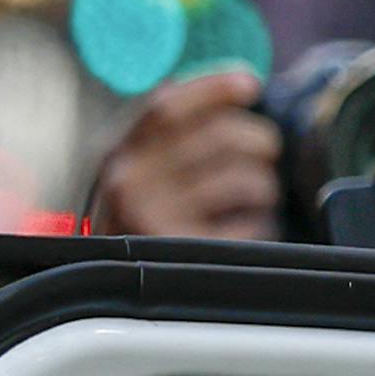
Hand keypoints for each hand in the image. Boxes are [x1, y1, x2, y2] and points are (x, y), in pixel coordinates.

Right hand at [91, 69, 284, 238]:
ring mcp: (154, 222)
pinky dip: (261, 226)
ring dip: (263, 186)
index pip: (166, 108)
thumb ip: (162, 132)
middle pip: (222, 136)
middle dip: (260, 141)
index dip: (213, 88)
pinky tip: (242, 232)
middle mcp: (128, 184)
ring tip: (252, 198)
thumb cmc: (137, 220)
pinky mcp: (187, 255)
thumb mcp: (135, 171)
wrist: (110, 293)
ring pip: (246, 179)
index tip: (250, 83)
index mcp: (116, 154)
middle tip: (263, 153)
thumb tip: (211, 82)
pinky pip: (253, 225)